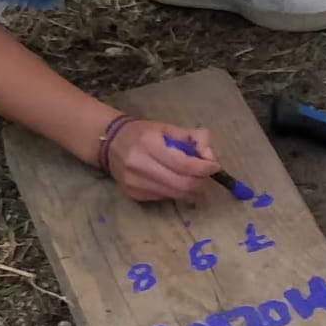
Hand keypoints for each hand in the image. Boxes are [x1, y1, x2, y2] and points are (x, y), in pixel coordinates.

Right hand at [108, 118, 224, 201]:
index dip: (205, 168)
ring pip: (175, 195)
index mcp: (149, 145)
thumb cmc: (144, 133)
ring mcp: (134, 183)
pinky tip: (175, 181)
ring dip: (192, 190)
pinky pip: (164, 197)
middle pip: (182, 184)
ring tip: (195, 179)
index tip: (214, 166)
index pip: (184, 165)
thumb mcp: (170, 128)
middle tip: (207, 175)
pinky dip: (176, 191)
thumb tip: (210, 158)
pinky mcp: (134, 195)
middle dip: (201, 182)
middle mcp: (139, 166)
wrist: (111, 143)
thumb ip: (195, 138)